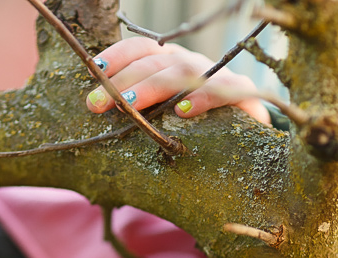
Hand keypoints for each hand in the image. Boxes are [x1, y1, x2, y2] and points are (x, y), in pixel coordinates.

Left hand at [85, 37, 270, 124]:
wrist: (244, 128)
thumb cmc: (191, 119)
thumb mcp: (161, 108)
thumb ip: (134, 103)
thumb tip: (93, 106)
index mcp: (167, 62)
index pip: (140, 49)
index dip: (116, 57)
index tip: (93, 71)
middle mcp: (189, 63)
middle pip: (153, 64)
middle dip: (122, 82)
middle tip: (96, 103)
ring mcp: (214, 75)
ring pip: (181, 73)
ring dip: (152, 88)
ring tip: (129, 105)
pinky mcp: (240, 93)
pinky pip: (223, 91)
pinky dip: (202, 98)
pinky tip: (183, 110)